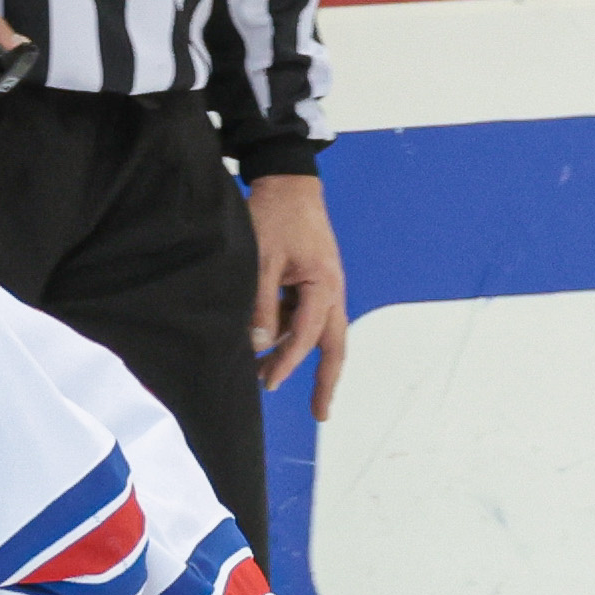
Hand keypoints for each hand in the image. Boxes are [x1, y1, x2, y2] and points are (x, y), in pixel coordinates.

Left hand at [248, 174, 346, 419]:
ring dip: (293, 355)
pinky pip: (301, 317)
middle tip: (320, 412)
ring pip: (313, 333)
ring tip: (263, 378)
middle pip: (333, 345)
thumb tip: (260, 344)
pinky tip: (263, 346)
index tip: (269, 384)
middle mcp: (331, 291)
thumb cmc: (277, 214)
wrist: (288, 182)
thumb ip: (261, 303)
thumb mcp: (262, 259)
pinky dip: (286, 334)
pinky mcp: (310, 284)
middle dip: (326, 381)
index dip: (287, 362)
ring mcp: (323, 288)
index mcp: (325, 285)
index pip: (307, 335)